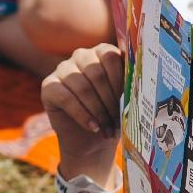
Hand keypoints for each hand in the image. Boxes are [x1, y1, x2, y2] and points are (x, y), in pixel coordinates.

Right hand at [41, 42, 124, 175]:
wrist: (91, 140)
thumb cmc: (112, 116)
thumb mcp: (124, 99)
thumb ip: (129, 85)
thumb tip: (143, 82)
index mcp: (102, 52)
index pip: (111, 57)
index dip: (120, 81)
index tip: (128, 102)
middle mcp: (81, 56)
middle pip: (97, 73)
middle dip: (110, 100)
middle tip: (118, 121)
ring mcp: (63, 69)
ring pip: (82, 86)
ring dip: (98, 111)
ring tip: (108, 129)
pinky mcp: (48, 86)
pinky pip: (66, 98)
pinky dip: (83, 115)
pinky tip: (93, 127)